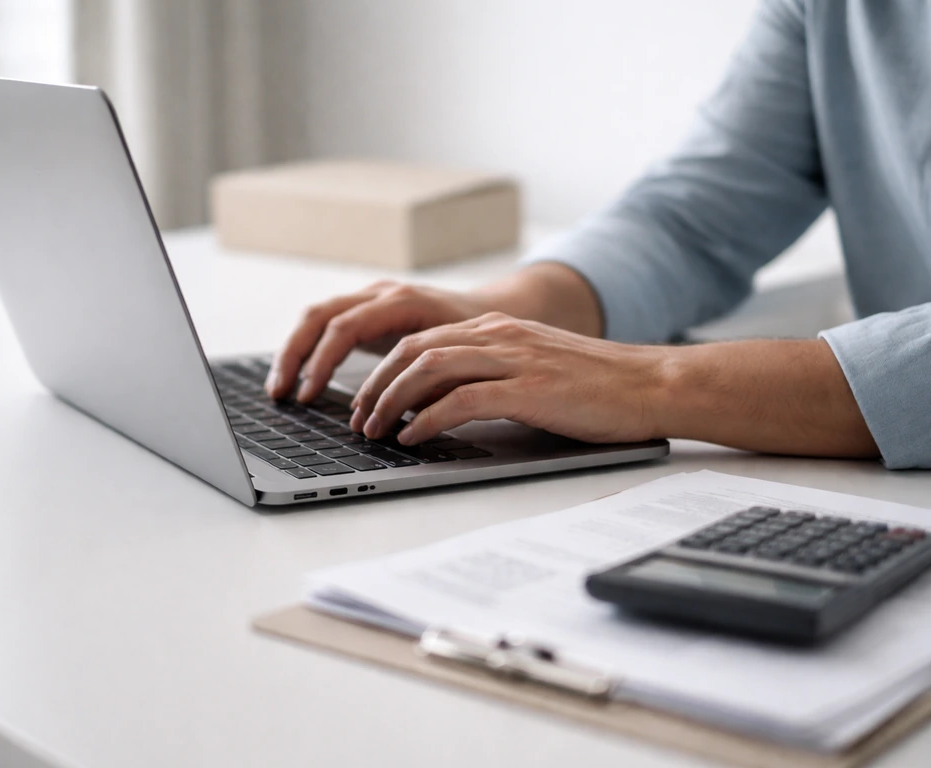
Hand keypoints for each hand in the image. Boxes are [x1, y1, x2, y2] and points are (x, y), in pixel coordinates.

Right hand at [266, 281, 494, 400]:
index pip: (344, 327)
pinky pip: (327, 325)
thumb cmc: (480, 338)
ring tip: (279, 389)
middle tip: (280, 393)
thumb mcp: (459, 359)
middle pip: (319, 316)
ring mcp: (371, 299)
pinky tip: (299, 378)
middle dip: (294, 355)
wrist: (497, 309)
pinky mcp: (368, 312)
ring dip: (294, 352)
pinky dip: (309, 350)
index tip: (309, 395)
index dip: (322, 362)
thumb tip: (402, 412)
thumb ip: (429, 381)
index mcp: (401, 301)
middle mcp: (380, 294)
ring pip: (316, 317)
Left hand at [349, 312, 669, 444]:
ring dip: (393, 402)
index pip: (422, 341)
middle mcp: (499, 335)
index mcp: (498, 328)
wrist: (652, 383)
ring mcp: (514, 359)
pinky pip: (462, 400)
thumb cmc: (598, 385)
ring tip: (377, 430)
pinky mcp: (528, 388)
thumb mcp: (537, 366)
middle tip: (360, 418)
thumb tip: (449, 403)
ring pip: (429, 369)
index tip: (368, 399)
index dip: (386, 370)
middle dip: (377, 385)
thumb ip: (496, 372)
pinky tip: (415, 437)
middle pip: (414, 350)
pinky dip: (429, 419)